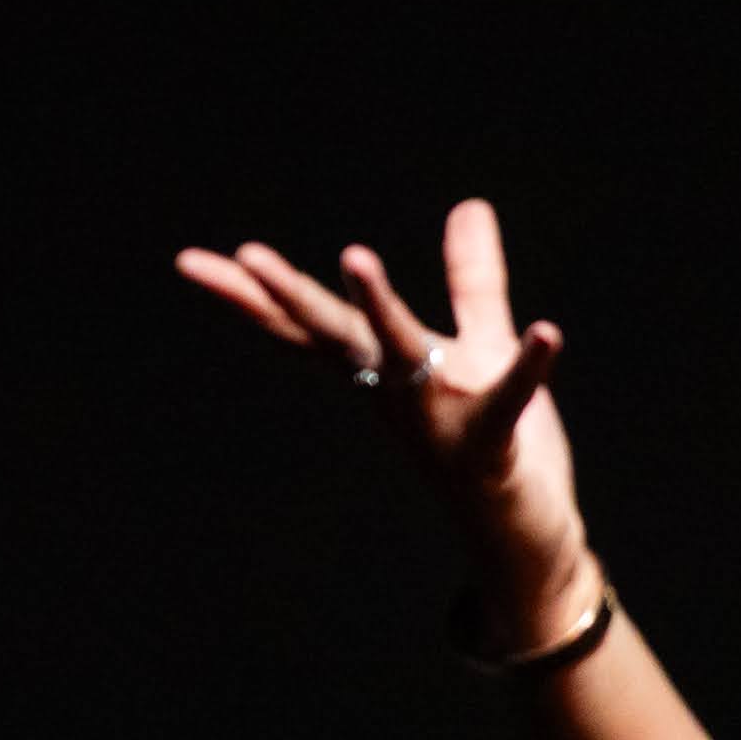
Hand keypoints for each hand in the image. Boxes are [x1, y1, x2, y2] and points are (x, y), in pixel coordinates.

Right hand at [175, 199, 594, 641]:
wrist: (520, 534)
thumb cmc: (486, 442)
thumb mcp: (478, 346)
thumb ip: (472, 279)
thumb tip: (469, 205)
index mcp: (383, 368)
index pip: (310, 325)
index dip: (255, 294)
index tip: (194, 262)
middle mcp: (397, 393)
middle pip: (335, 337)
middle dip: (292, 296)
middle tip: (246, 255)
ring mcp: (437, 422)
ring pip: (400, 360)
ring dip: (378, 310)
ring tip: (353, 255)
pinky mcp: (490, 446)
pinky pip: (508, 400)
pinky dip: (529, 365)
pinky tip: (547, 331)